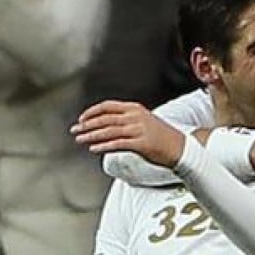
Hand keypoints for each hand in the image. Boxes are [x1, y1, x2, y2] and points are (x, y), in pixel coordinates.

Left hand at [71, 100, 186, 167]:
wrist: (180, 148)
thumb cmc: (162, 137)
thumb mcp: (144, 121)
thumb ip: (126, 120)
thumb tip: (106, 125)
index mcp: (134, 108)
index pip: (107, 106)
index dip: (92, 112)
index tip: (81, 119)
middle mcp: (135, 117)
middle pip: (105, 119)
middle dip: (87, 125)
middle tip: (75, 130)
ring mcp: (138, 130)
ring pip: (108, 131)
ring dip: (91, 135)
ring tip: (80, 140)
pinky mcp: (141, 143)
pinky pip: (117, 144)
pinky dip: (103, 146)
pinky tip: (94, 148)